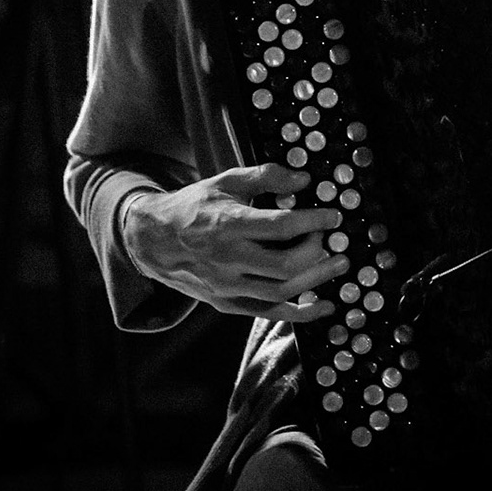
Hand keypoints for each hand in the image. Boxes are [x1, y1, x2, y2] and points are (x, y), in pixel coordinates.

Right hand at [121, 164, 348, 322]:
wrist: (152, 240)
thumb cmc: (195, 207)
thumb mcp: (226, 181)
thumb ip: (266, 176)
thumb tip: (303, 180)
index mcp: (228, 225)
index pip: (281, 227)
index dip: (314, 221)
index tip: (334, 216)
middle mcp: (227, 260)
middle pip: (285, 265)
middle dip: (318, 253)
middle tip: (334, 239)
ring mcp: (226, 286)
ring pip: (281, 292)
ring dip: (317, 280)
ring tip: (339, 264)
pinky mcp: (227, 303)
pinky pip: (268, 312)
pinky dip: (300, 313)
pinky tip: (324, 305)